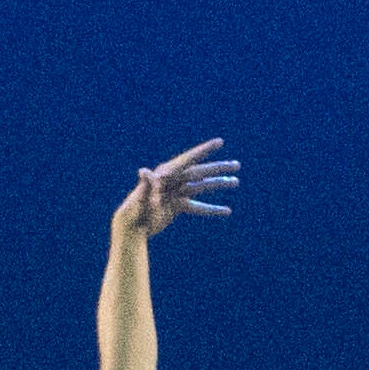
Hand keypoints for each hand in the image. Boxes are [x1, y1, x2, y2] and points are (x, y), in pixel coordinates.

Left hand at [117, 139, 238, 238]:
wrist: (131, 227)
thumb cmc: (134, 211)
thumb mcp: (140, 198)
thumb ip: (146, 185)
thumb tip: (144, 171)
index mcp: (166, 174)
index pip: (189, 159)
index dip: (205, 150)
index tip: (220, 142)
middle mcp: (174, 180)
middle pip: (200, 172)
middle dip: (218, 168)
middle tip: (237, 165)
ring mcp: (177, 192)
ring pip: (202, 186)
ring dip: (218, 184)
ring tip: (236, 182)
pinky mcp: (177, 206)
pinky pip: (198, 206)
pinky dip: (212, 209)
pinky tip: (226, 210)